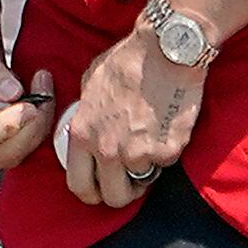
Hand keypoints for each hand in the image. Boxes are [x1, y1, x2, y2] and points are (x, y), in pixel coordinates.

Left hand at [48, 20, 200, 208]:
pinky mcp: (169, 150)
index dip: (91, 192)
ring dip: (146, 168)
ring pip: (143, 182)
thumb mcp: (88, 86)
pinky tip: (166, 125)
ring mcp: (140, 154)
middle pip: (113, 198)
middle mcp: (108, 150)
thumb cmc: (126, 61)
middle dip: (122, 192)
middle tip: (131, 179)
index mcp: (83, 135)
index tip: (101, 187)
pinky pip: (166, 162)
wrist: (165, 50)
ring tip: (150, 142)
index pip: (79, 185)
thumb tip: (87, 131)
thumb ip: (85, 117)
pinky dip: (167, 150)